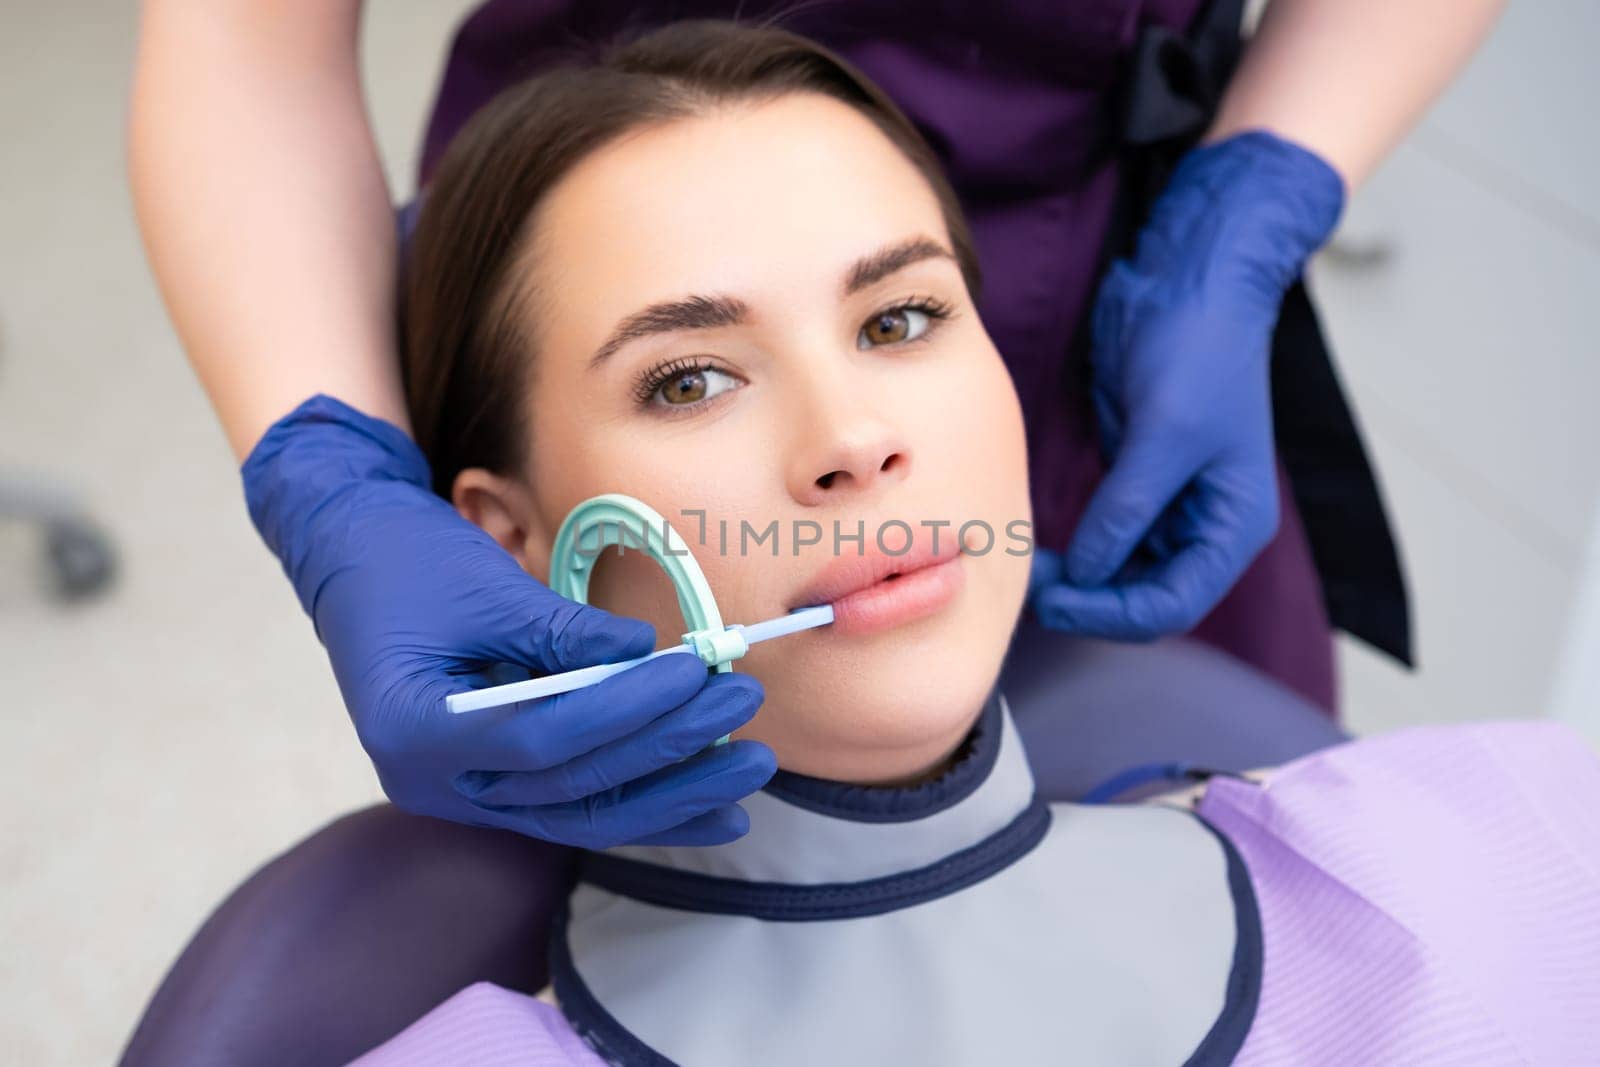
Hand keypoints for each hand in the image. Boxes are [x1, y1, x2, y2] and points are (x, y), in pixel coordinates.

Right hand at [242, 394, 776, 848]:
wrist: (353, 560)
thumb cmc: (406, 562)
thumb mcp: (482, 585)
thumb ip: (561, 632)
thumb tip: (645, 653)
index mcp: (413, 730)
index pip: (541, 735)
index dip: (625, 708)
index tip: (694, 670)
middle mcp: (434, 782)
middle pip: (570, 787)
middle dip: (666, 751)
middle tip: (741, 709)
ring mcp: (464, 793)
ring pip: (581, 814)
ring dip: (671, 795)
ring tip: (749, 773)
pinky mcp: (494, 784)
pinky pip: (576, 805)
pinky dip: (645, 803)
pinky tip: (713, 809)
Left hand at [1032, 131, 1343, 639]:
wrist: (1190, 283)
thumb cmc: (1198, 350)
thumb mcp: (1163, 433)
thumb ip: (1126, 509)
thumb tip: (1085, 573)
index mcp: (1234, 525)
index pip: (1174, 604)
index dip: (1112, 614)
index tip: (1054, 601)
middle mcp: (1206, 525)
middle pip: (1146, 598)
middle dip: (1091, 601)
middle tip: (1030, 587)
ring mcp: (1170, 504)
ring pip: (1121, 574)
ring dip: (1078, 581)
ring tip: (1029, 567)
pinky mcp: (1136, 479)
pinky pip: (1105, 537)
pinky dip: (1075, 550)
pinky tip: (1040, 543)